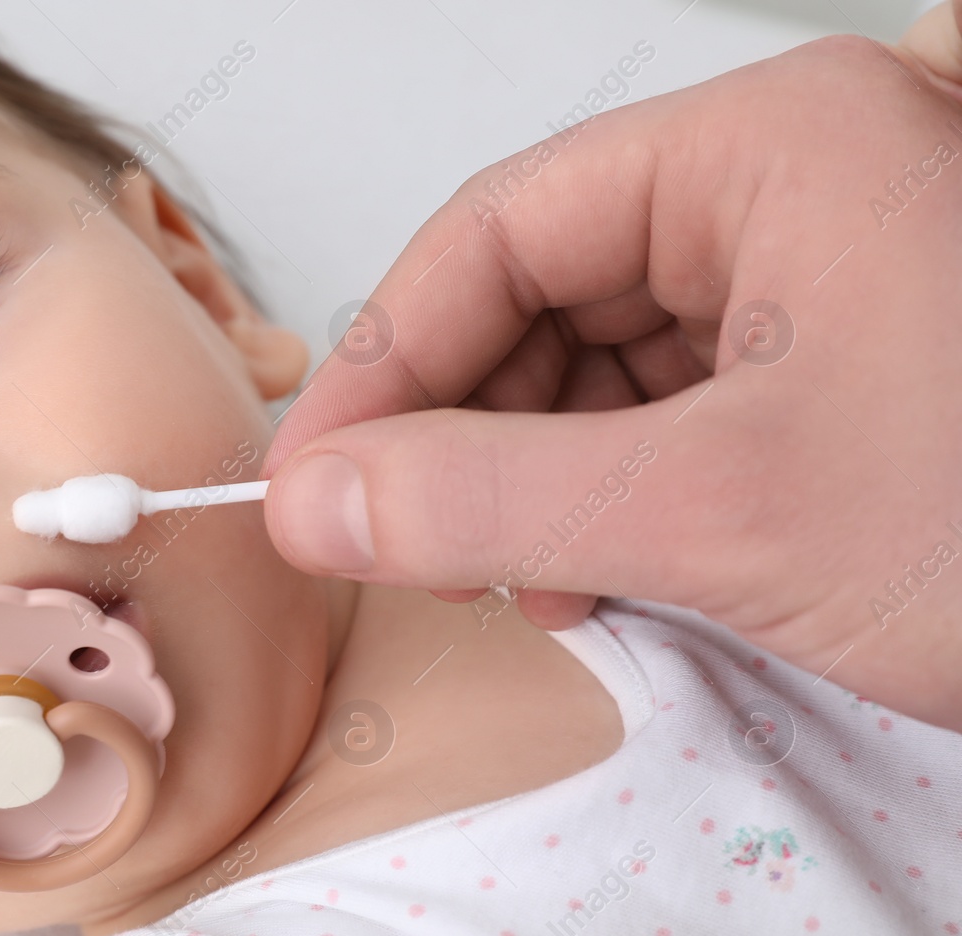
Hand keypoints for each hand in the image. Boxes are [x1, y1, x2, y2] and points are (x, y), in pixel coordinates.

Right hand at [263, 9, 961, 727]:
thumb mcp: (720, 514)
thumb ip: (484, 501)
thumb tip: (317, 503)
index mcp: (769, 147)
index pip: (497, 228)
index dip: (381, 360)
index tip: (312, 480)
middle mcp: (790, 186)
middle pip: (539, 289)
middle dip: (459, 426)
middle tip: (397, 541)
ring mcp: (819, 275)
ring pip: (594, 358)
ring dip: (528, 474)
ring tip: (523, 577)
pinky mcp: (834, 366)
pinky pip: (663, 407)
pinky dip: (605, 493)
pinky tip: (598, 570)